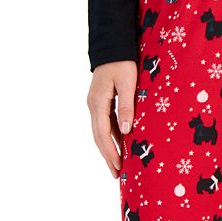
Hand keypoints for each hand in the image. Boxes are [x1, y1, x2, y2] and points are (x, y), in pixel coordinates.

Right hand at [87, 61, 137, 178]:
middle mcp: (93, 106)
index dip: (110, 152)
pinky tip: (119, 147)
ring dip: (108, 149)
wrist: (112, 45)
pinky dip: (111, 138)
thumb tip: (126, 131)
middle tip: (117, 175)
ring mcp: (95, 104)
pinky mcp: (100, 103)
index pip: (103, 134)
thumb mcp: (128, 83)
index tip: (118, 166)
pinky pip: (104, 125)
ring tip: (117, 166)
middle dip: (108, 157)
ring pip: (100, 133)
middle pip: (99, 137)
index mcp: (98, 103)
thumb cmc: (122, 62)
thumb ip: (127, 107)